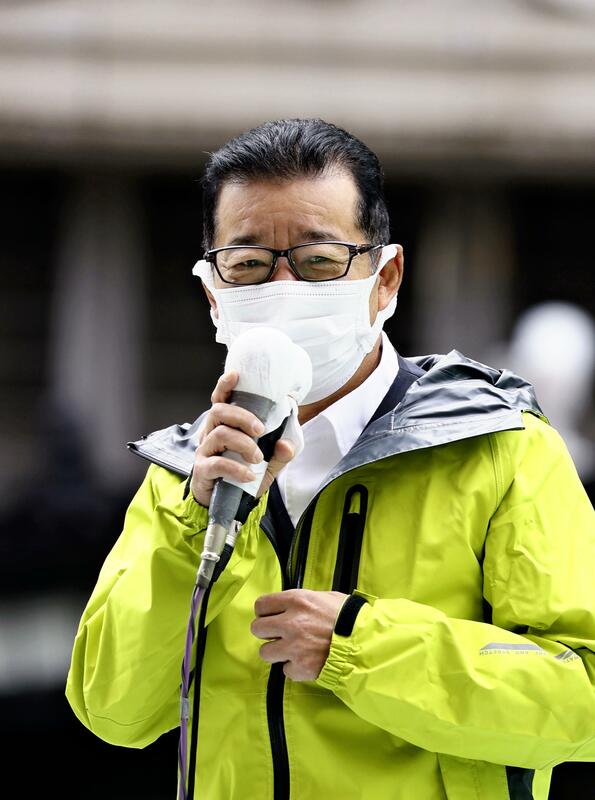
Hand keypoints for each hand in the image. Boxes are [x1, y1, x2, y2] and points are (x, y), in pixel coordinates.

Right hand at [190, 370, 294, 507]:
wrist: (227, 505)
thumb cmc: (244, 476)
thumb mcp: (268, 465)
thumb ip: (279, 454)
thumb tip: (287, 444)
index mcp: (225, 426)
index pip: (220, 400)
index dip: (225, 386)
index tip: (235, 375)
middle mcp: (211, 434)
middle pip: (219, 411)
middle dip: (242, 416)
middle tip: (260, 430)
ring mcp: (205, 451)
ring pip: (219, 434)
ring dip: (243, 443)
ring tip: (257, 458)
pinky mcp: (203, 470)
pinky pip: (217, 463)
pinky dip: (236, 468)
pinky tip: (248, 474)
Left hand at [251, 589, 347, 680]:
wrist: (364, 641)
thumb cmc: (348, 616)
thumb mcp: (324, 597)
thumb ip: (301, 602)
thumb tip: (287, 607)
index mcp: (296, 601)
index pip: (261, 605)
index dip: (264, 612)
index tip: (270, 616)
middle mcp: (290, 622)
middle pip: (257, 628)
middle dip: (267, 632)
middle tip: (279, 634)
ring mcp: (294, 646)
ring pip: (265, 652)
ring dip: (277, 652)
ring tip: (292, 650)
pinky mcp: (300, 667)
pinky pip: (285, 670)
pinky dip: (294, 668)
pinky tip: (306, 661)